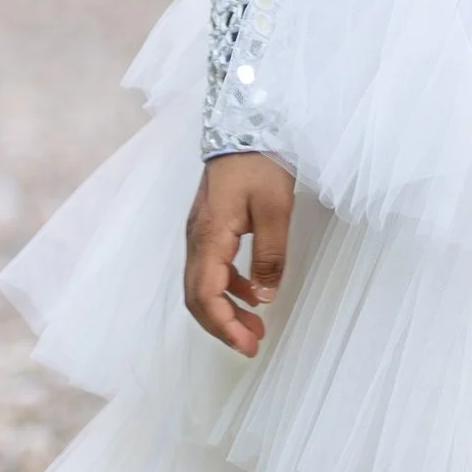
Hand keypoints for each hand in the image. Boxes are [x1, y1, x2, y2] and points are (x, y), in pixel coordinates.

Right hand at [184, 151, 293, 356]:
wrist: (244, 126)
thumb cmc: (259, 163)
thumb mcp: (275, 208)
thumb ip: (270, 254)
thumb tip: (265, 296)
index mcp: (209, 237)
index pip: (205, 295)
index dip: (224, 326)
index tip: (248, 345)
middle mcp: (196, 239)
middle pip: (197, 297)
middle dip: (223, 325)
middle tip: (252, 345)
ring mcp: (200, 233)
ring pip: (203, 285)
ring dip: (227, 310)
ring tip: (256, 327)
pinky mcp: (209, 227)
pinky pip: (212, 268)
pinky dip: (230, 288)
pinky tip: (254, 293)